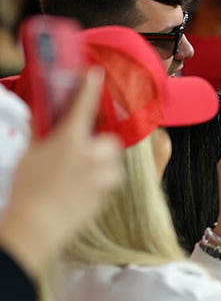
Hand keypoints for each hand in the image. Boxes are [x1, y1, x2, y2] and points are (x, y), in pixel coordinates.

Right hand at [0, 68, 123, 277]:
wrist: (35, 225)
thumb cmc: (27, 190)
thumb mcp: (31, 155)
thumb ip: (43, 134)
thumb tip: (46, 119)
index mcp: (70, 140)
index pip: (83, 106)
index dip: (89, 88)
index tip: (95, 74)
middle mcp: (92, 154)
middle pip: (109, 141)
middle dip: (99, 146)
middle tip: (80, 155)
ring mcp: (102, 174)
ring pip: (112, 163)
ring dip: (101, 166)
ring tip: (78, 178)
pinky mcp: (108, 193)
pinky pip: (109, 182)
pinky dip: (99, 184)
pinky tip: (79, 192)